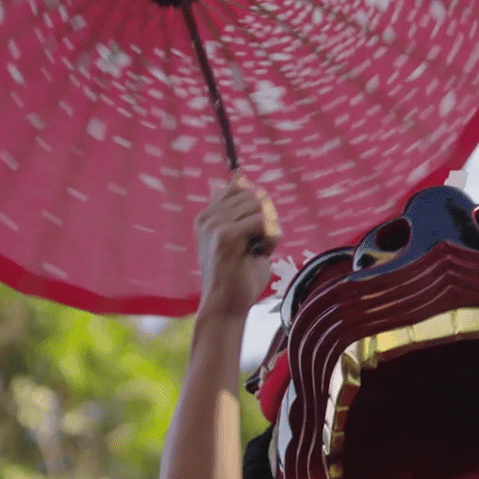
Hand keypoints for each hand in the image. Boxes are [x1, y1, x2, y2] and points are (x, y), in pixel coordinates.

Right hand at [194, 177, 279, 322]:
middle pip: (255, 195)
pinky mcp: (224, 236)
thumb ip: (241, 208)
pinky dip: (270, 237)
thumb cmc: (239, 275)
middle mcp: (207, 216)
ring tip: (256, 250)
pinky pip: (262, 221)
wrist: (226, 306)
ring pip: (259, 206)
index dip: (258, 208)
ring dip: (268, 229)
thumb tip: (240, 172)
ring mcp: (213, 224)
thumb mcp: (242, 235)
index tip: (254, 231)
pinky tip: (261, 253)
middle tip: (256, 245)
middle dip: (266, 220)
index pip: (241, 186)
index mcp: (208, 214)